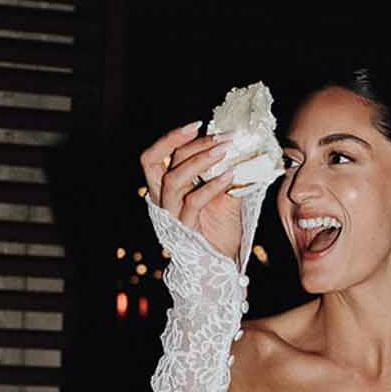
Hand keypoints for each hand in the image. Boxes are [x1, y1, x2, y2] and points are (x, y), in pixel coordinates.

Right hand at [140, 119, 242, 262]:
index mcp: (165, 190)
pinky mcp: (184, 230)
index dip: (170, 137)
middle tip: (209, 130)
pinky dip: (212, 185)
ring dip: (200, 159)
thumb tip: (238, 146)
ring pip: (173, 179)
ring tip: (224, 149)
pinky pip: (194, 202)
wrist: (221, 267)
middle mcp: (162, 201)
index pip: (155, 157)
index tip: (197, 124)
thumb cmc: (220, 232)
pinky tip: (231, 176)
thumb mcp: (223, 195)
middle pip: (152, 162)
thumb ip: (223, 172)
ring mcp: (171, 215)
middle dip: (178, 140)